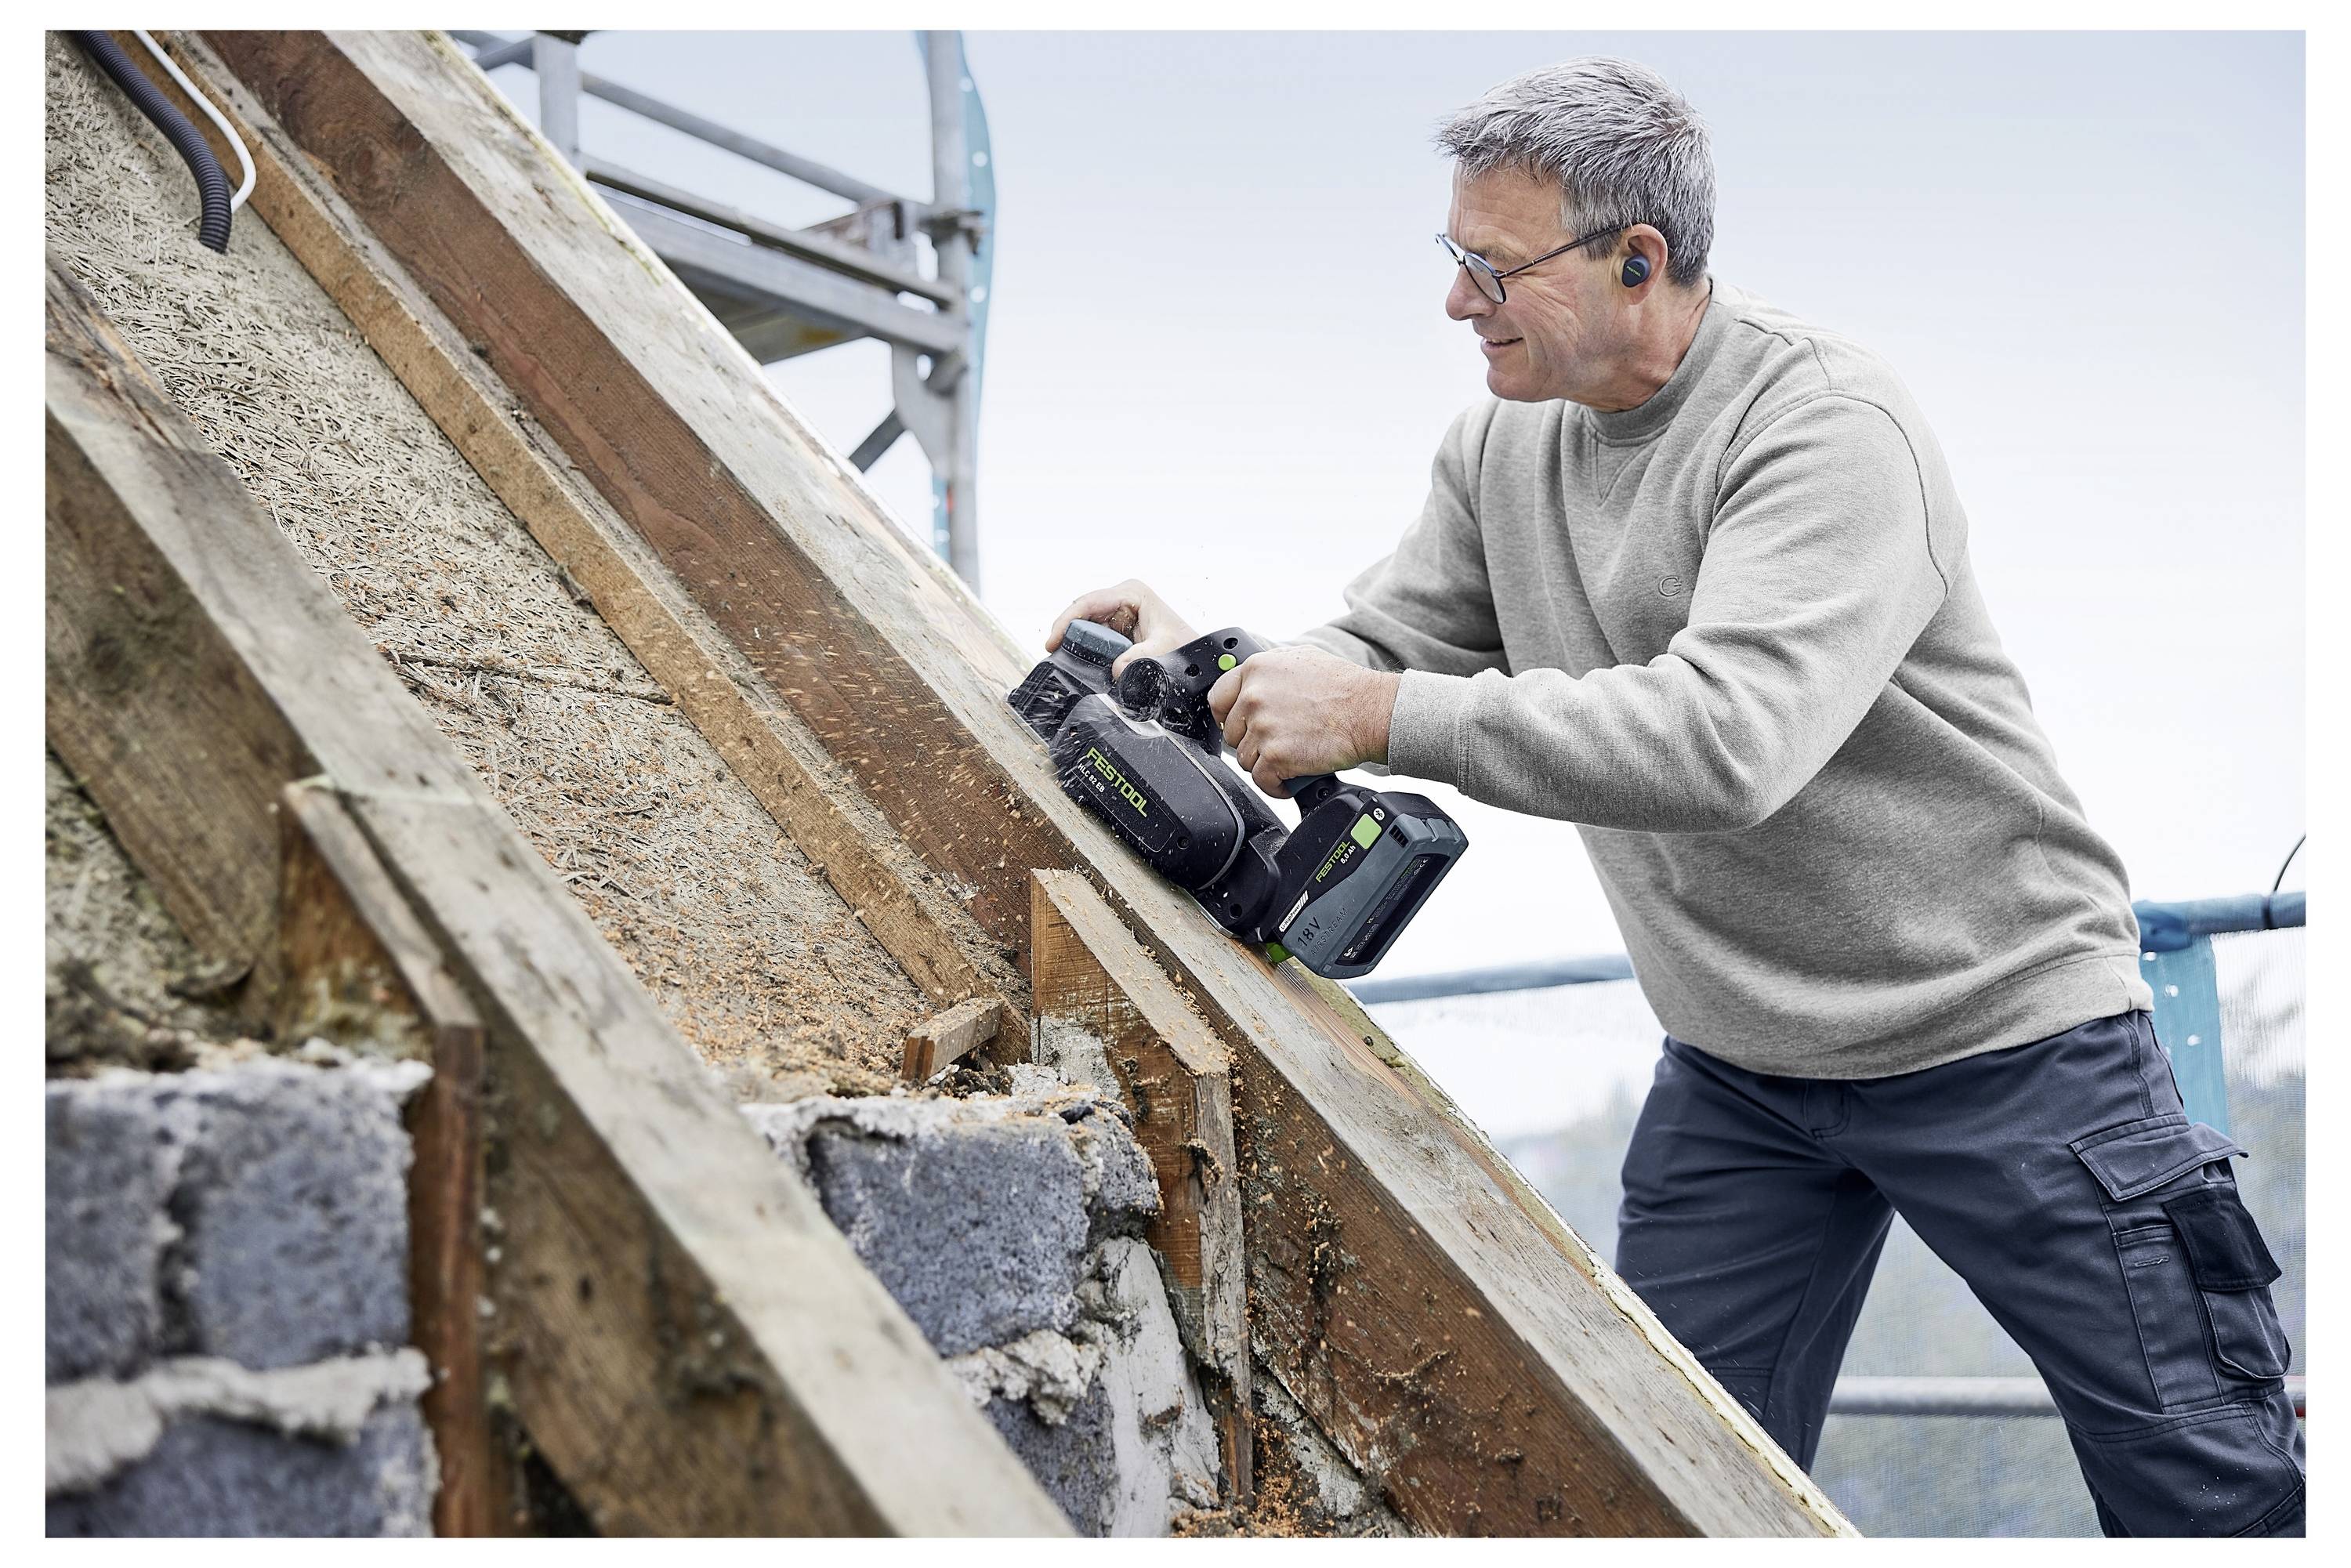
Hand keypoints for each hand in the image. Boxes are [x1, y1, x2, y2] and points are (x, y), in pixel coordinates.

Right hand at [1046, 579, 1198, 677]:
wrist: (1196, 657)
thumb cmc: (1185, 645)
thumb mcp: (1164, 651)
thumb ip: (1141, 658)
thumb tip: (1117, 668)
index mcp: (1132, 593)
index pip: (1089, 602)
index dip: (1067, 621)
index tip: (1054, 641)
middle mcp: (1122, 599)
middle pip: (1082, 614)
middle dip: (1068, 634)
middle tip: (1057, 653)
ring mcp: (1118, 613)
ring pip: (1085, 627)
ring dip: (1077, 644)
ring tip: (1068, 659)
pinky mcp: (1116, 629)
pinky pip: (1094, 638)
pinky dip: (1087, 650)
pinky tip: (1081, 661)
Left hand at [1206, 646, 1400, 798]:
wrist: (1370, 711)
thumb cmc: (1345, 688)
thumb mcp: (1301, 660)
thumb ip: (1270, 672)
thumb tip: (1253, 684)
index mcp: (1257, 670)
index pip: (1218, 698)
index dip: (1227, 716)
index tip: (1238, 726)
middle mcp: (1254, 697)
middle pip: (1232, 733)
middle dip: (1253, 742)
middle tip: (1277, 743)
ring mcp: (1263, 727)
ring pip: (1245, 759)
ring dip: (1266, 764)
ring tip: (1289, 759)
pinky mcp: (1275, 756)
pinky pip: (1261, 780)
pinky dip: (1276, 785)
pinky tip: (1291, 779)